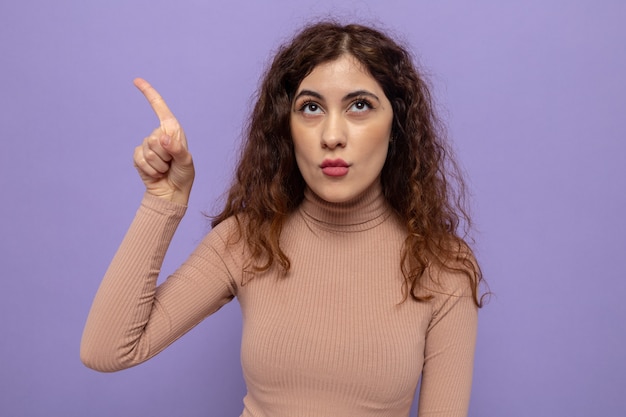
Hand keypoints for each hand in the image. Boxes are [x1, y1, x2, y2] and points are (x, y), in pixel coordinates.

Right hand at [133, 78, 194, 204]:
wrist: (171, 193)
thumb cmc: (183, 175)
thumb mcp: (186, 162)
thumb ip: (177, 149)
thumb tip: (161, 138)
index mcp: (173, 130)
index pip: (159, 108)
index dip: (148, 93)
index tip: (136, 80)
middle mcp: (159, 134)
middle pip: (153, 138)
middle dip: (164, 155)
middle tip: (171, 163)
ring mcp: (147, 145)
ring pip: (147, 151)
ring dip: (158, 164)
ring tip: (165, 169)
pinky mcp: (138, 157)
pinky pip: (139, 159)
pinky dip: (149, 169)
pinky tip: (156, 173)